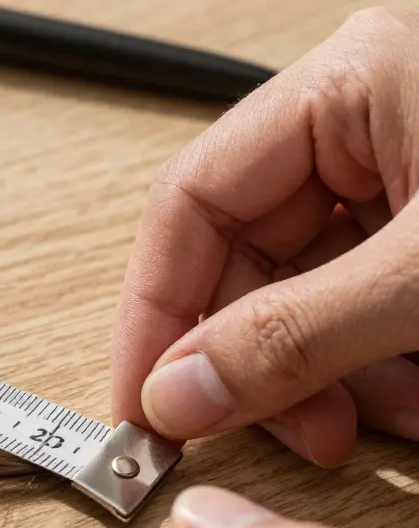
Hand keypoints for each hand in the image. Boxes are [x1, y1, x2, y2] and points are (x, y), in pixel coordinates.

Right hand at [111, 7, 418, 465]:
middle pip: (247, 253)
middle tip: (276, 434)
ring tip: (364, 427)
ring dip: (324, 375)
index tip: (143, 401)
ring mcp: (405, 172)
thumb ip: (299, 335)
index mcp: (349, 84)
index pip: (194, 199)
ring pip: (306, 289)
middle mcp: (364, 122)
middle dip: (259, 359)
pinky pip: (364, 299)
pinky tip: (406, 399)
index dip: (155, 307)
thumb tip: (177, 395)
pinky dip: (373, 362)